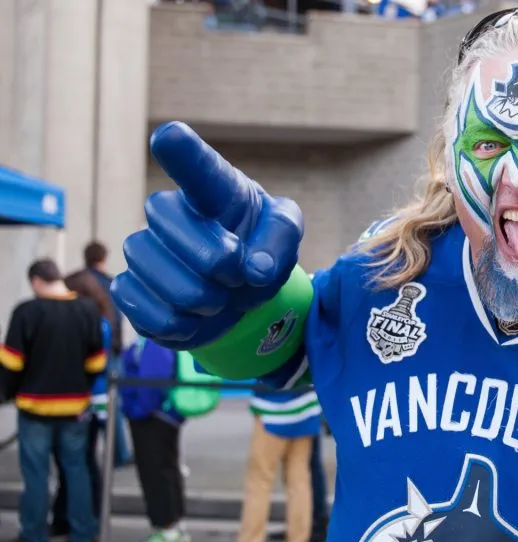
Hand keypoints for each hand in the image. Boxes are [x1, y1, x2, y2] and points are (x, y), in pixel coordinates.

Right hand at [112, 122, 302, 349]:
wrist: (243, 292)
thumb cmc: (260, 247)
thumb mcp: (284, 233)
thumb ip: (281, 242)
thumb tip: (257, 269)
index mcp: (214, 190)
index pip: (197, 166)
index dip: (182, 151)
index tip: (169, 137)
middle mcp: (171, 212)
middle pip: (166, 217)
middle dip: (212, 256)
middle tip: (237, 273)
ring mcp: (145, 250)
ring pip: (151, 268)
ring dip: (199, 297)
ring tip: (219, 299)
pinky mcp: (131, 289)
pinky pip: (141, 310)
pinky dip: (178, 325)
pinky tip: (195, 318)